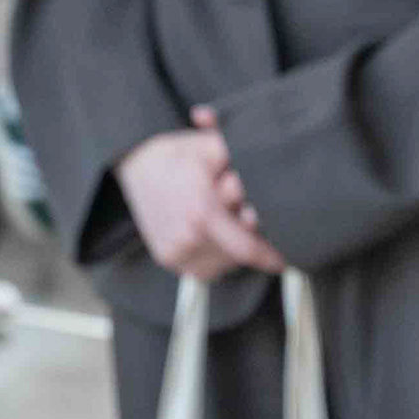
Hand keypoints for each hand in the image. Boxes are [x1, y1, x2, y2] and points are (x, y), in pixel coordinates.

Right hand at [117, 112, 283, 279]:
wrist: (134, 162)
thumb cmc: (177, 154)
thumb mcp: (212, 148)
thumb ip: (243, 162)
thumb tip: (274, 177)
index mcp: (201, 213)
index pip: (246, 248)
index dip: (269, 256)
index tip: (284, 258)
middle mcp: (187, 238)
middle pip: (237, 257)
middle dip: (250, 243)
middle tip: (252, 224)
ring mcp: (174, 253)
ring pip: (222, 266)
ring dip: (233, 252)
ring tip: (230, 226)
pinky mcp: (167, 259)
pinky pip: (203, 270)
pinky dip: (216, 258)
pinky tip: (215, 237)